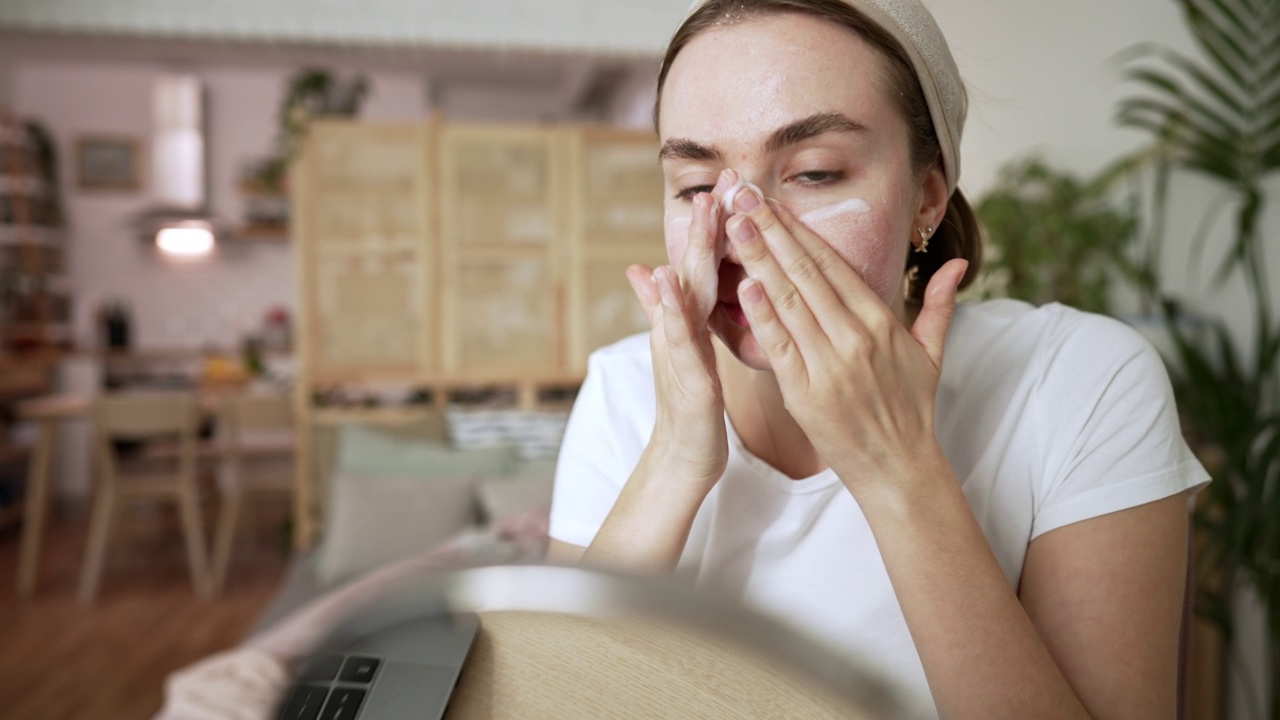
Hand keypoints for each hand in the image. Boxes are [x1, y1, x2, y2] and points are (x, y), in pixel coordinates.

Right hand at [626, 187, 728, 489]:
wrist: (682, 456)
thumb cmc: (689, 403)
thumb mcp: (682, 347)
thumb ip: (663, 308)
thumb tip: (643, 269)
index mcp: (691, 318)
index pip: (705, 264)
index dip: (714, 224)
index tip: (728, 183)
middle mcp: (680, 326)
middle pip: (693, 267)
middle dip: (706, 224)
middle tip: (718, 181)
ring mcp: (677, 349)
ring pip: (683, 294)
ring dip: (689, 254)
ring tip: (697, 217)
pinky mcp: (683, 375)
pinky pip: (676, 337)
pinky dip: (670, 308)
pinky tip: (669, 283)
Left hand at [725, 190, 966, 498]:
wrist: (898, 468)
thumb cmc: (910, 409)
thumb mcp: (931, 353)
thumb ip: (938, 304)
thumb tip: (956, 263)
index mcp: (881, 322)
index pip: (834, 264)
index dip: (800, 230)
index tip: (773, 202)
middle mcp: (855, 337)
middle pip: (807, 273)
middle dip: (772, 231)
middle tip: (742, 194)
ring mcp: (830, 364)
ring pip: (790, 301)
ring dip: (759, 260)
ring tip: (735, 225)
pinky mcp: (806, 393)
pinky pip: (779, 346)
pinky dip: (761, 315)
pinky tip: (743, 285)